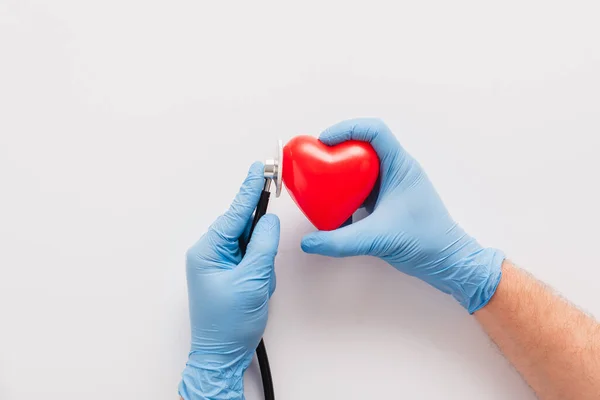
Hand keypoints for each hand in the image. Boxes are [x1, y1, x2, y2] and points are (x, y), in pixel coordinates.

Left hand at [179, 162, 279, 399]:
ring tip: (256, 290)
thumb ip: (263, 245)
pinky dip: (260, 272)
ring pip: (252, 246)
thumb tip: (269, 220)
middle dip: (260, 250)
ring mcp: (218, 264)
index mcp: (208, 249)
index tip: (259, 168)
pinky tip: (256, 291)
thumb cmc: (229, 323)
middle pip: (245, 230)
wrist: (222, 354)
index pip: (235, 213)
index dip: (249, 190)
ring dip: (261, 266)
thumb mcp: (252, 280)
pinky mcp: (228, 273)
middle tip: (261, 271)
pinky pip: (251, 260)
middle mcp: (210, 252)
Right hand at [301, 118, 504, 312]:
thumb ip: (340, 242)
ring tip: (321, 183)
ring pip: (361, 168)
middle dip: (338, 151)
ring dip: (341, 173)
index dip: (347, 129)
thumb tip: (309, 242)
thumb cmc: (427, 242)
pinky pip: (362, 188)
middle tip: (318, 162)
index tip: (324, 141)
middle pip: (363, 146)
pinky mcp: (387, 202)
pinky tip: (335, 208)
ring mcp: (392, 186)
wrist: (447, 262)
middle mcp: (396, 171)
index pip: (374, 131)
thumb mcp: (378, 239)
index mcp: (401, 167)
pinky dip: (347, 193)